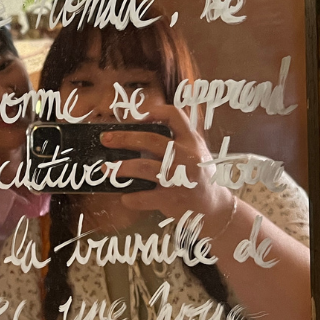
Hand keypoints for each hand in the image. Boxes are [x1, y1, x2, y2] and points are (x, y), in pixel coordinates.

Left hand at [102, 103, 232, 219]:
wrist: (214, 207)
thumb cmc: (199, 175)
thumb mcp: (197, 149)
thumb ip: (182, 133)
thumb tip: (158, 113)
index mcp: (192, 141)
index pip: (175, 116)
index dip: (154, 112)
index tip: (136, 117)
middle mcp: (187, 156)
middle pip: (151, 140)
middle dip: (124, 138)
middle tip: (105, 139)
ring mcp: (179, 178)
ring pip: (144, 167)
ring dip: (121, 167)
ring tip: (106, 168)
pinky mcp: (172, 199)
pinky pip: (144, 197)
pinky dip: (131, 197)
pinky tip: (124, 196)